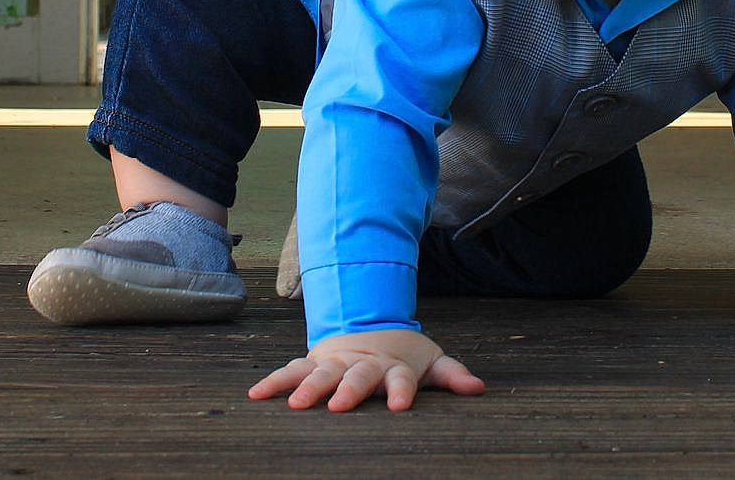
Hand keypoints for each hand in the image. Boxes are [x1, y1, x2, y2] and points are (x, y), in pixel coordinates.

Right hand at [247, 328, 485, 411]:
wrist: (371, 326)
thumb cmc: (403, 355)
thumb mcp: (431, 362)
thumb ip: (452, 375)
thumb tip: (479, 388)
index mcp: (394, 367)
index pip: (401, 380)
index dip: (401, 391)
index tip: (400, 406)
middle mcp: (363, 364)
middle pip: (357, 377)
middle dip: (347, 390)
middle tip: (337, 406)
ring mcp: (336, 361)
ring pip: (320, 373)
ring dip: (308, 387)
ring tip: (294, 404)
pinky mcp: (314, 361)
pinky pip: (291, 370)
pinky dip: (274, 381)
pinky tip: (255, 395)